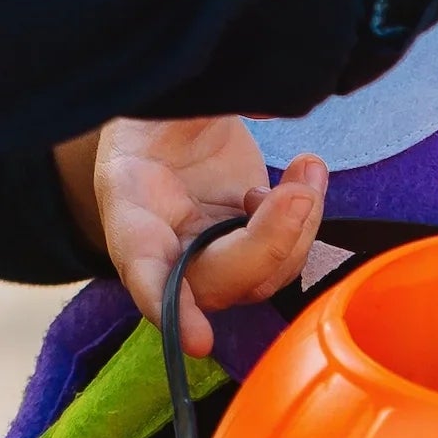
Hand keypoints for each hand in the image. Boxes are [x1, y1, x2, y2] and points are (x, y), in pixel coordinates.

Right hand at [95, 116, 324, 358]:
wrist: (165, 113)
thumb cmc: (153, 107)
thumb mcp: (167, 97)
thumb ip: (204, 105)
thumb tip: (269, 103)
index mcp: (129, 209)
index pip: (143, 267)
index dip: (168, 304)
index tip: (197, 340)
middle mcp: (167, 245)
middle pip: (216, 279)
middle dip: (266, 246)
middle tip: (296, 194)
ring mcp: (210, 247)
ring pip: (260, 275)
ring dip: (298, 232)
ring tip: (308, 170)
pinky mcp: (244, 239)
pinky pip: (283, 254)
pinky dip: (306, 219)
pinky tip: (306, 171)